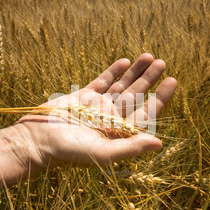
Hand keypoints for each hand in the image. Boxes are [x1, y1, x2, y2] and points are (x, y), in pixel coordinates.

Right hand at [16, 54, 176, 168]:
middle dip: (149, 80)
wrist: (37, 141)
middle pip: (136, 96)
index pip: (145, 113)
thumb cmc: (69, 152)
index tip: (173, 81)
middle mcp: (111, 119)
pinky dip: (113, 71)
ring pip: (121, 85)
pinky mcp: (82, 96)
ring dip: (135, 72)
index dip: (160, 98)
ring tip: (149, 56)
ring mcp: (97, 106)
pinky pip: (102, 81)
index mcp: (119, 133)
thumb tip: (159, 144)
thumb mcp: (103, 153)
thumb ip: (131, 147)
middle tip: (162, 63)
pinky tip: (125, 61)